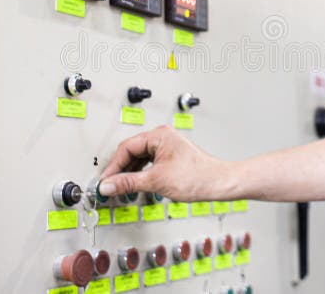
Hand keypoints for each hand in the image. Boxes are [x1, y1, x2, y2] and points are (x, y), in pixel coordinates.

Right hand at [99, 125, 232, 201]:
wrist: (219, 184)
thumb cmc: (197, 177)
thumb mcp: (156, 181)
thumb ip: (128, 182)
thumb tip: (108, 185)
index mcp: (159, 135)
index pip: (126, 148)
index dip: (113, 167)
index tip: (105, 182)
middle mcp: (162, 137)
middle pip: (132, 152)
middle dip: (120, 171)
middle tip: (110, 187)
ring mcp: (167, 147)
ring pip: (140, 159)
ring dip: (130, 174)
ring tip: (122, 189)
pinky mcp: (171, 157)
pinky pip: (149, 164)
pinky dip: (141, 175)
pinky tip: (137, 186)